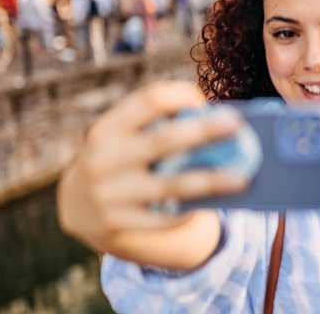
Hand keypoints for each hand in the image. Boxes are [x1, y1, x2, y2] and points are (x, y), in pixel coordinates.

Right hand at [57, 82, 249, 252]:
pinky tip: (210, 205)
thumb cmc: (117, 160)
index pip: (149, 100)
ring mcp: (109, 193)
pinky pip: (164, 218)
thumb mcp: (121, 138)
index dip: (181, 96)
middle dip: (202, 131)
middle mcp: (104, 159)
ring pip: (171, 185)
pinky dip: (190, 210)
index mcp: (107, 129)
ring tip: (242, 178)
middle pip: (163, 139)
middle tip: (236, 125)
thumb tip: (217, 123)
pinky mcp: (118, 223)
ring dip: (211, 180)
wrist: (76, 207)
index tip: (206, 100)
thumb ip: (154, 126)